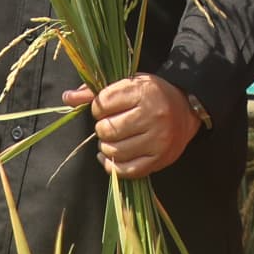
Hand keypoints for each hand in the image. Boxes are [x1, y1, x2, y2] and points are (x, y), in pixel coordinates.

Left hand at [65, 74, 201, 178]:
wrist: (187, 110)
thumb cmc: (151, 95)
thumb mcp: (127, 83)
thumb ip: (95, 91)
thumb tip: (67, 97)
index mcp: (143, 91)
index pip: (103, 103)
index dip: (98, 107)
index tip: (106, 108)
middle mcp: (152, 115)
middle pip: (107, 129)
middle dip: (102, 128)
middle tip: (111, 124)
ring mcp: (158, 139)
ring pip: (114, 151)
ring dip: (106, 147)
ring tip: (113, 139)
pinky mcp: (160, 159)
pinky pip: (127, 170)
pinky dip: (112, 166)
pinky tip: (110, 157)